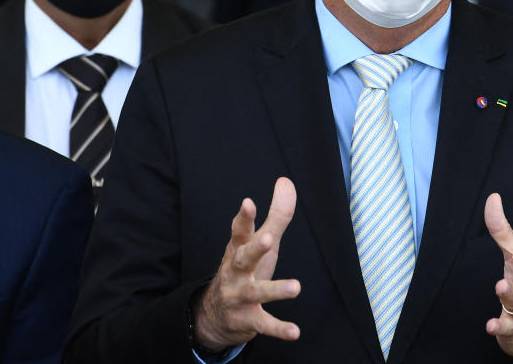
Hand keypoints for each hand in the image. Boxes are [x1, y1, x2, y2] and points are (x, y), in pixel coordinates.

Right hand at [193, 177, 300, 350]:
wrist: (216, 315)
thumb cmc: (244, 269)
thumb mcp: (261, 241)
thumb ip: (276, 214)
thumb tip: (285, 181)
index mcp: (238, 249)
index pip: (240, 231)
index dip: (244, 217)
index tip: (248, 202)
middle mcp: (236, 272)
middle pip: (243, 258)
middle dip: (254, 249)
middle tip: (267, 239)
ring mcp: (240, 296)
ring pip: (256, 292)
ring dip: (275, 289)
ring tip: (296, 287)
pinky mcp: (247, 320)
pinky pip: (263, 324)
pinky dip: (279, 329)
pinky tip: (295, 332)